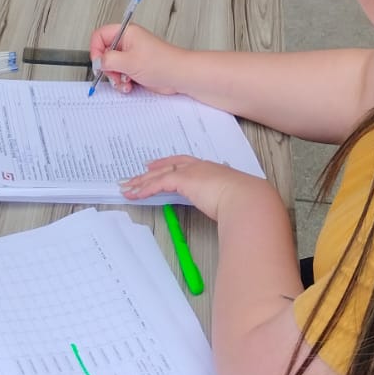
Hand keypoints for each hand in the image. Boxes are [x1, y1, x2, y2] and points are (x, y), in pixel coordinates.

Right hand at [89, 21, 188, 95]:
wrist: (179, 76)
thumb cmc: (163, 63)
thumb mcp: (130, 61)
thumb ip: (109, 60)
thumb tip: (97, 61)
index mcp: (127, 33)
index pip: (100, 35)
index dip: (96, 49)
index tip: (100, 63)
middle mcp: (128, 43)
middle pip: (105, 54)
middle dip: (108, 68)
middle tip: (115, 74)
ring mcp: (132, 57)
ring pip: (112, 67)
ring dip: (116, 78)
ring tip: (125, 82)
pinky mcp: (136, 69)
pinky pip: (121, 76)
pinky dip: (123, 82)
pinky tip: (130, 86)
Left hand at [121, 154, 270, 223]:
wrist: (246, 198)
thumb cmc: (244, 202)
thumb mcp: (232, 199)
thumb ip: (223, 201)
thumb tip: (226, 211)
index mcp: (211, 169)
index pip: (184, 163)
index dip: (168, 164)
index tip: (155, 166)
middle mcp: (199, 166)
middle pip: (168, 165)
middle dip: (150, 171)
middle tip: (134, 176)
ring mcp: (191, 171)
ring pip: (159, 174)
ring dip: (141, 181)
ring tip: (127, 187)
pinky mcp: (183, 179)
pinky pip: (158, 183)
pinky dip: (145, 188)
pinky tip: (135, 194)